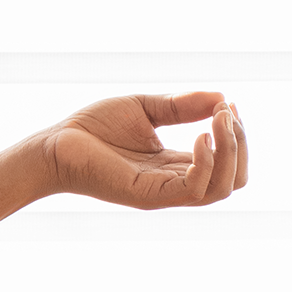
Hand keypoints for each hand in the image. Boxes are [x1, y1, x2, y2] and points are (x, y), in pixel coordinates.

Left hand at [38, 92, 246, 209]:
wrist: (52, 145)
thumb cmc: (91, 128)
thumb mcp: (144, 108)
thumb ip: (181, 106)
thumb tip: (223, 96)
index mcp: (174, 165)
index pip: (226, 161)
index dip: (235, 134)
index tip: (228, 104)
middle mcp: (173, 183)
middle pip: (234, 178)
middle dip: (240, 143)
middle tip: (227, 112)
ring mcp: (162, 192)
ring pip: (222, 187)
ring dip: (231, 151)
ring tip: (219, 120)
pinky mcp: (148, 195)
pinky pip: (194, 189)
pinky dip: (207, 163)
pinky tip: (201, 137)